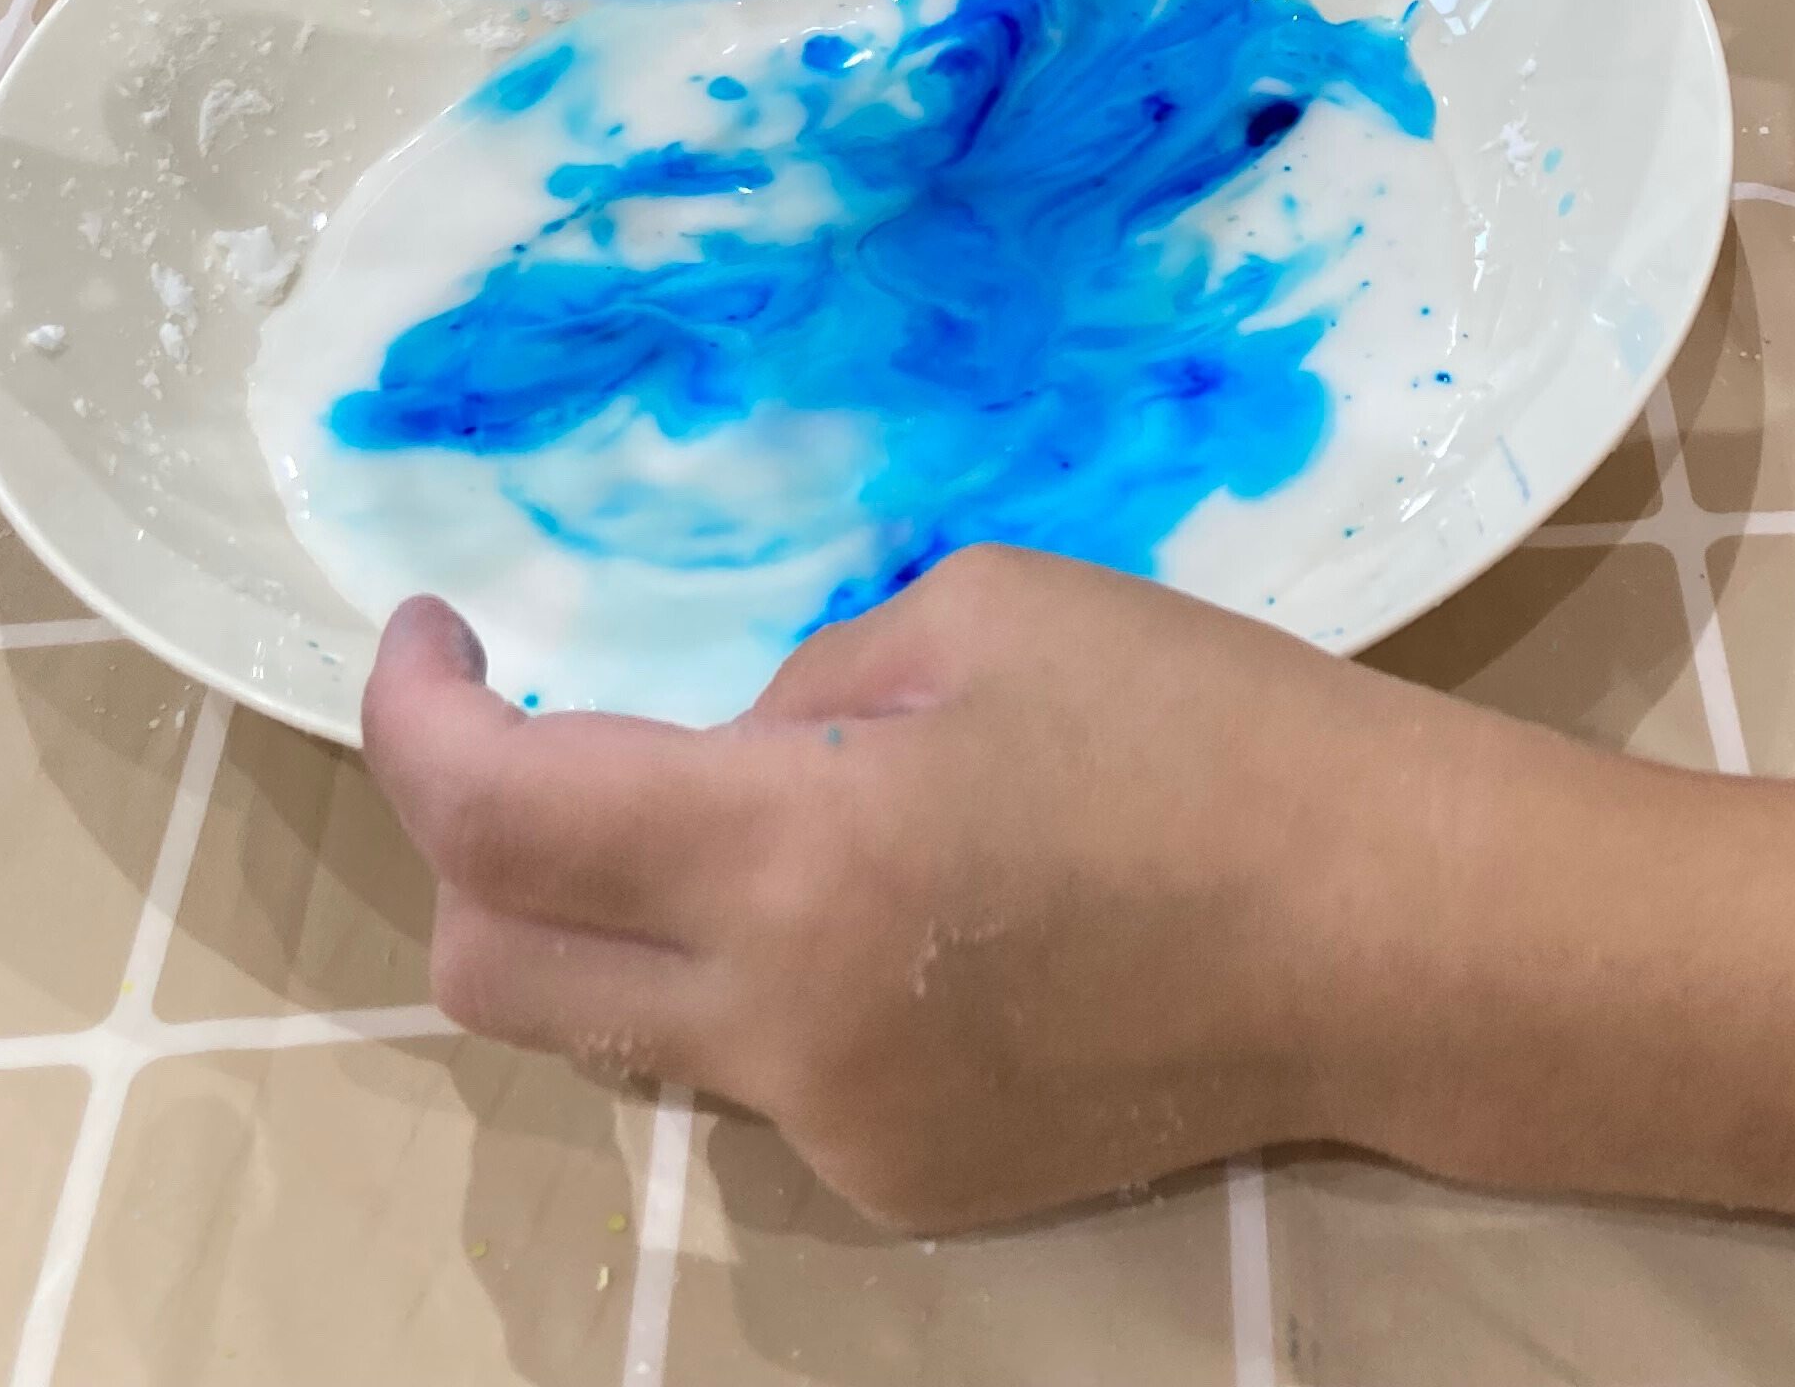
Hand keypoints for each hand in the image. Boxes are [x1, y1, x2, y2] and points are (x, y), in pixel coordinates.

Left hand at [363, 551, 1486, 1227]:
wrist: (1380, 928)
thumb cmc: (1201, 722)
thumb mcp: (981, 611)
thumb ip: (804, 688)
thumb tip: (730, 747)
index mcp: (792, 854)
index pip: (493, 818)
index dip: (414, 716)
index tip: (432, 631)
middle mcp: (779, 1025)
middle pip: (493, 971)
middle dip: (470, 839)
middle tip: (542, 726)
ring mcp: (840, 1131)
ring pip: (627, 1028)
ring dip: (625, 914)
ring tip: (763, 806)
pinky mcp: (907, 1183)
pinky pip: (761, 1073)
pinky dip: (766, 976)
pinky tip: (911, 907)